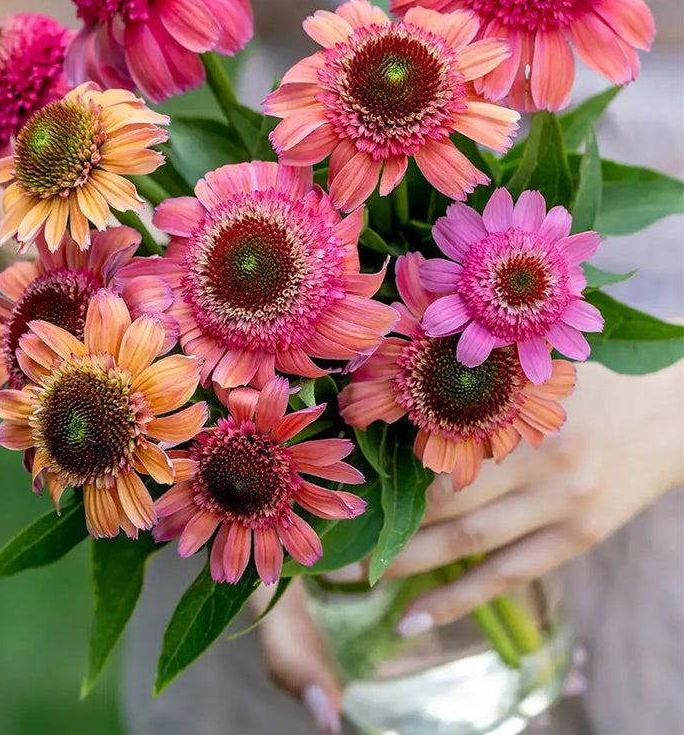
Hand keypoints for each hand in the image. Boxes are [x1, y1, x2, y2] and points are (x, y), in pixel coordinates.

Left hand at [254, 359, 682, 731]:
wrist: (673, 412)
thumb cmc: (594, 380)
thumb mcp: (534, 369)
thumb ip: (479, 386)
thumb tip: (405, 397)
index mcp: (525, 415)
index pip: (440, 449)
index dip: (390, 471)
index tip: (348, 483)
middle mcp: (542, 466)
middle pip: (448, 502)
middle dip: (389, 524)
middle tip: (337, 539)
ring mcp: (563, 507)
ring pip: (472, 546)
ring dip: (412, 566)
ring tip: (362, 580)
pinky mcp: (580, 537)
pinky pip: (510, 575)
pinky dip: (460, 599)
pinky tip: (416, 617)